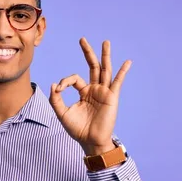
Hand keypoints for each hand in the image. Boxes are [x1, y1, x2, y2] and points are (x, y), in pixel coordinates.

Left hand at [49, 37, 131, 155]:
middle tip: (82, 39)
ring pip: (104, 70)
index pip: (74, 79)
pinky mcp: (112, 97)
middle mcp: (94, 90)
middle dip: (87, 52)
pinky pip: (117, 82)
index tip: (59, 89)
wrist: (90, 141)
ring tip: (105, 42)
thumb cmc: (77, 129)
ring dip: (105, 56)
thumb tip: (54, 84)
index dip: (65, 81)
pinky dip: (122, 72)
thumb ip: (55, 99)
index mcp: (83, 92)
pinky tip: (127, 62)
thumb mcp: (62, 113)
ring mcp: (104, 92)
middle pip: (92, 67)